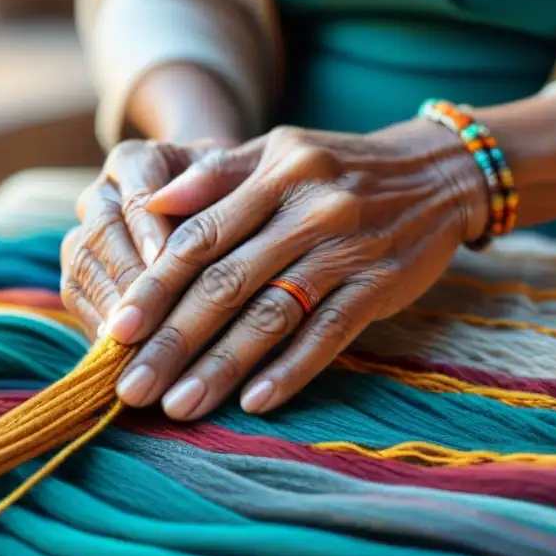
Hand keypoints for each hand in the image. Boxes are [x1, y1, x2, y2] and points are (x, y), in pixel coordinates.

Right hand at [59, 137, 247, 338]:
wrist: (213, 201)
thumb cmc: (232, 189)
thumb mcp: (236, 176)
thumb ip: (215, 179)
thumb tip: (175, 198)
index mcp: (134, 161)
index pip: (136, 196)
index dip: (147, 232)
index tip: (164, 263)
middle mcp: (101, 193)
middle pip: (101, 233)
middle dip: (124, 277)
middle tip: (147, 315)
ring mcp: (84, 232)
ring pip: (81, 266)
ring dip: (106, 305)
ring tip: (132, 341)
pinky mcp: (80, 270)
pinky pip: (76, 296)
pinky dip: (97, 324)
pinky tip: (121, 353)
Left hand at [102, 121, 488, 419]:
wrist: (438, 173)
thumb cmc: (340, 164)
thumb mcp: (280, 149)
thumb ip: (217, 174)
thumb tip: (152, 203)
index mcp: (275, 174)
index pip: (202, 236)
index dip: (155, 286)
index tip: (117, 330)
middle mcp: (309, 211)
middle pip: (227, 283)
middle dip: (174, 340)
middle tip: (131, 386)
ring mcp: (348, 250)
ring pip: (273, 315)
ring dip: (223, 366)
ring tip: (179, 406)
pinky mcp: (381, 286)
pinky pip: (331, 334)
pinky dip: (292, 369)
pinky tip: (255, 401)